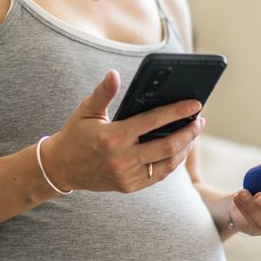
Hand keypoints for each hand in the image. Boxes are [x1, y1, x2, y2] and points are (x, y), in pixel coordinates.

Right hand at [39, 70, 204, 192]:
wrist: (60, 168)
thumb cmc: (75, 134)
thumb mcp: (86, 110)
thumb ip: (103, 92)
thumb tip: (114, 73)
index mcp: (112, 137)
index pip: (153, 122)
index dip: (177, 112)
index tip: (196, 105)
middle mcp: (121, 159)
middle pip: (167, 146)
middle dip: (189, 132)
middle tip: (200, 121)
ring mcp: (126, 176)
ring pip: (167, 164)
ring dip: (184, 149)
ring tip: (193, 134)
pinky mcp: (129, 187)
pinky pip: (158, 176)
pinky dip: (172, 162)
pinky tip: (179, 149)